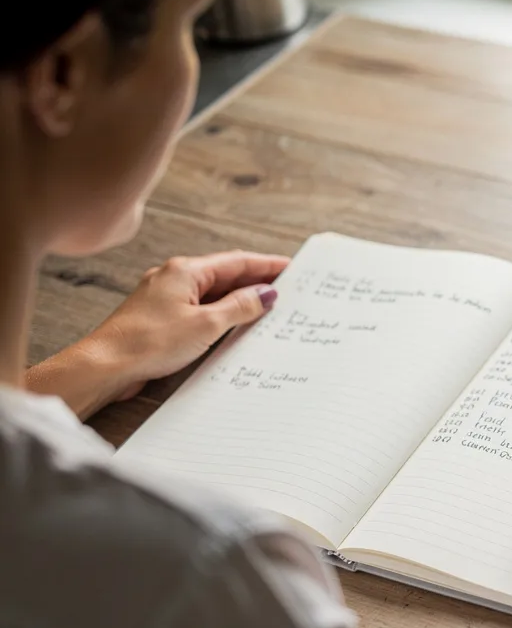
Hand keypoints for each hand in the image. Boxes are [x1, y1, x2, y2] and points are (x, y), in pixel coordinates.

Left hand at [26, 250, 287, 417]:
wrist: (104, 365)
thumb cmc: (147, 342)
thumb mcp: (206, 324)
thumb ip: (240, 306)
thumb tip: (265, 294)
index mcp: (185, 270)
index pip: (237, 261)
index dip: (267, 264)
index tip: (291, 267)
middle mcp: (174, 277)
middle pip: (225, 274)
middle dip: (256, 281)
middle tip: (286, 289)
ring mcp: (165, 297)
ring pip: (212, 292)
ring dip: (239, 299)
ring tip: (267, 308)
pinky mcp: (160, 317)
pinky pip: (200, 308)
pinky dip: (221, 313)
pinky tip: (234, 325)